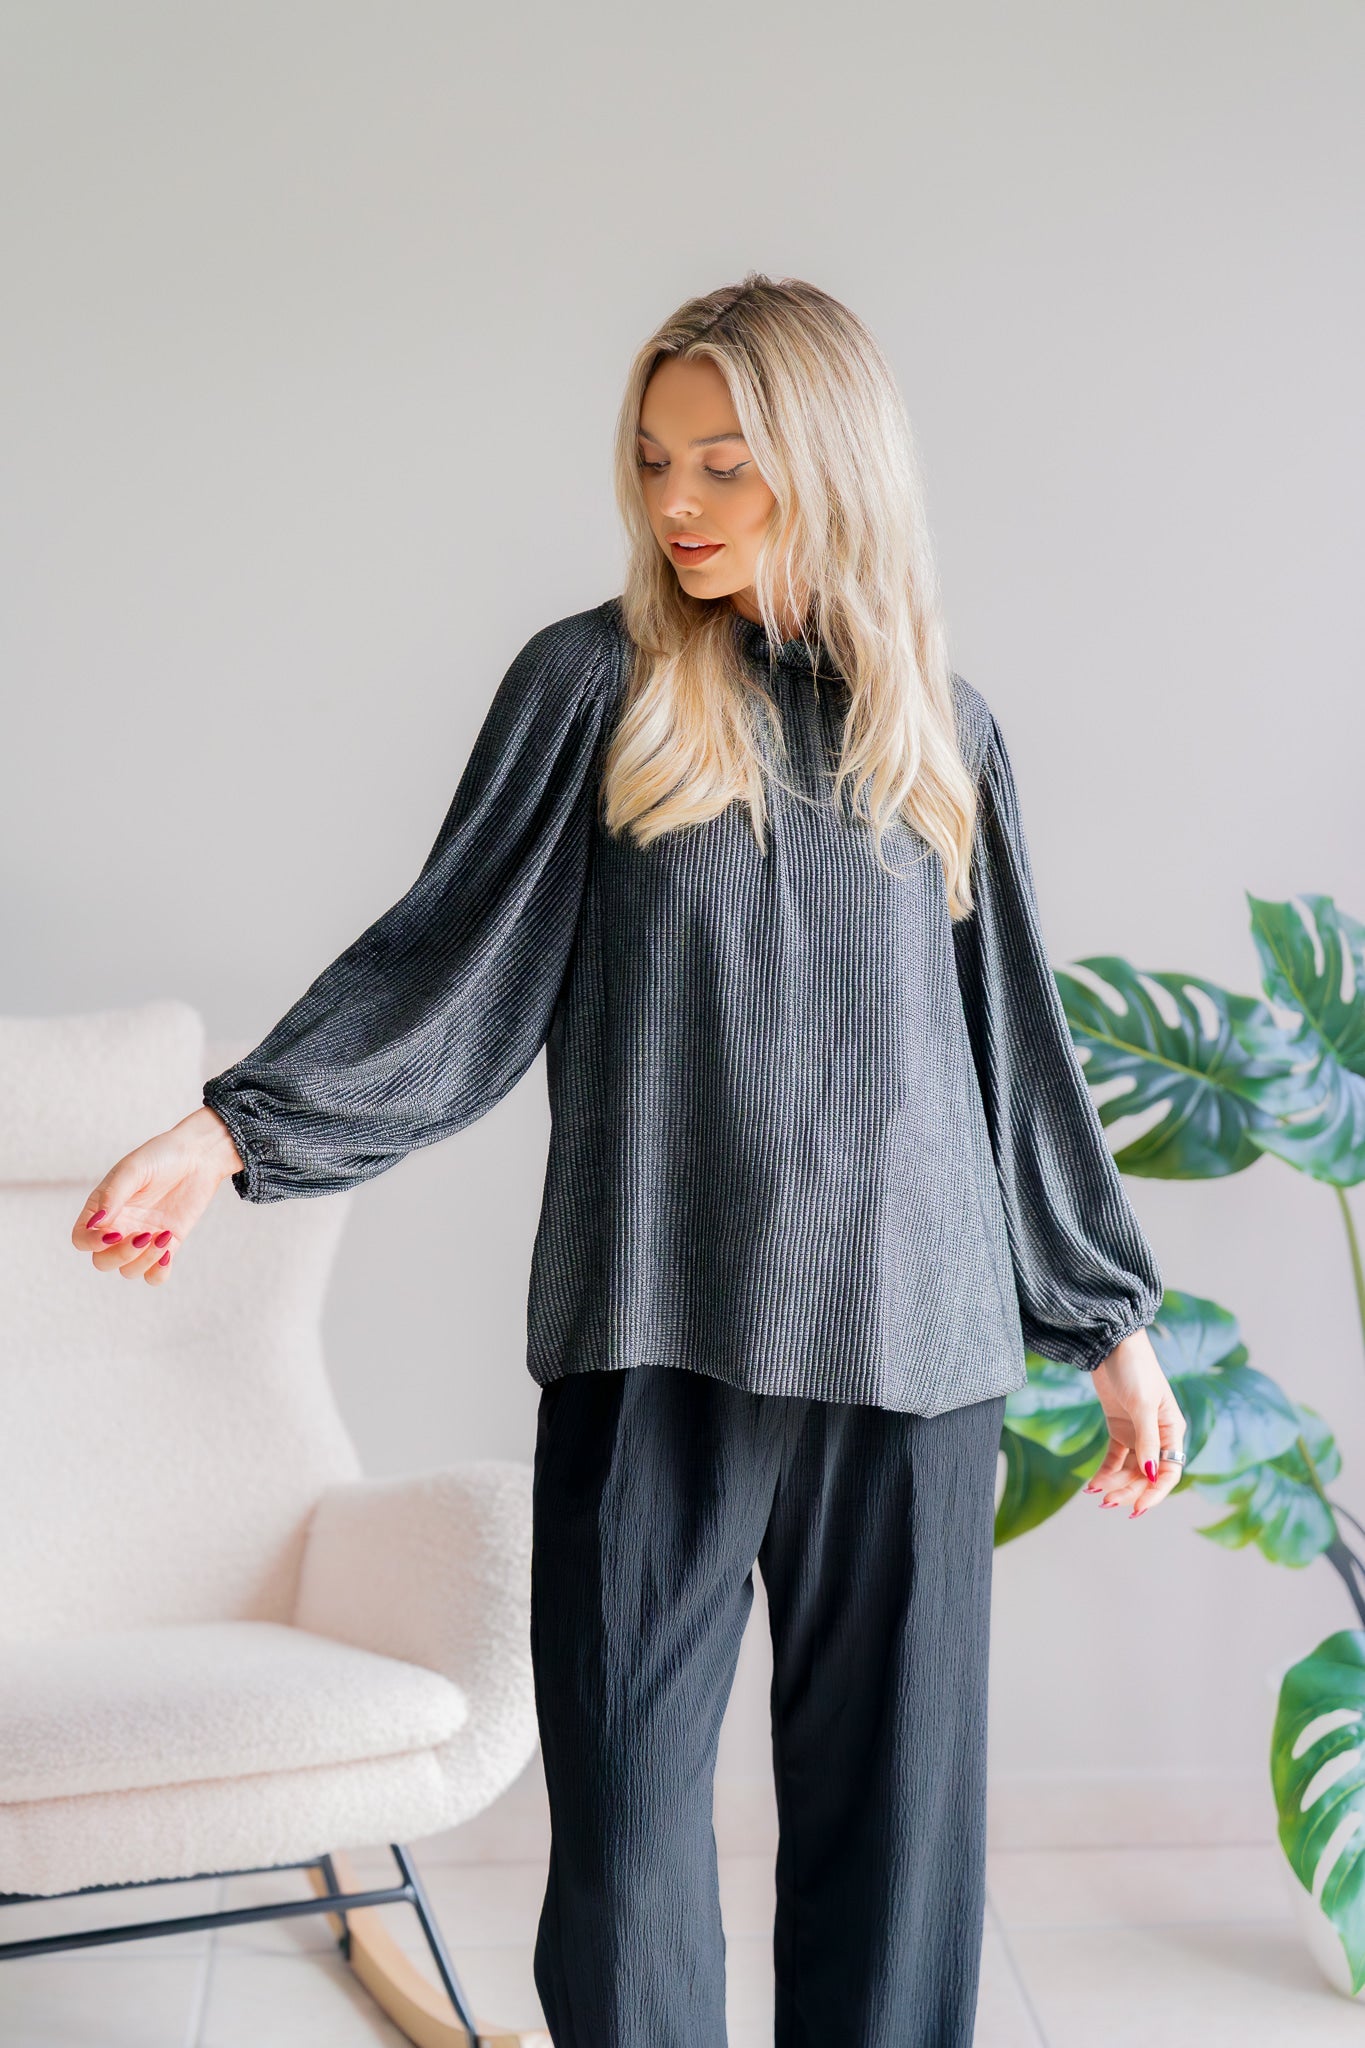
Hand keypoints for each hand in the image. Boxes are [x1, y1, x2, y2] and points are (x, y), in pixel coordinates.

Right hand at [69, 1106, 243, 1286]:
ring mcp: (142, 1238)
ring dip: (143, 1261)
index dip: (91, 1243)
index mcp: (103, 1208)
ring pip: (129, 1271)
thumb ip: (113, 1195)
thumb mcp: (133, 1169)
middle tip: (143, 1235)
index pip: (81, 1238)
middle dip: (120, 1255)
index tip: (112, 1233)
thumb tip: (96, 1224)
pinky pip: (155, 1275)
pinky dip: (158, 1273)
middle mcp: (119, 1227)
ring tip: (162, 1237)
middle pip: (103, 1261)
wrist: (199, 1155)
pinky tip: (168, 1253)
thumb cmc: (161, 1156)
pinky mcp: (167, 1244)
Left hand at [1082, 1327, 1186, 1518]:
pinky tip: (1092, 1485)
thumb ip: (1146, 1440)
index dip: (1155, 1492)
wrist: (1111, 1343)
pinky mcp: (1118, 1427)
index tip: (1137, 1507)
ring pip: (1129, 1469)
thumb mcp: (1141, 1404)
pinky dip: (1105, 1472)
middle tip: (1108, 1502)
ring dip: (1116, 1484)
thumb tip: (1150, 1474)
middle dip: (1129, 1490)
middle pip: (1147, 1474)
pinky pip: (1114, 1458)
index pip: (1169, 1472)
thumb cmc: (1135, 1368)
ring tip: (1097, 1495)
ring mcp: (1137, 1432)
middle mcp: (1158, 1435)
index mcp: (1172, 1430)